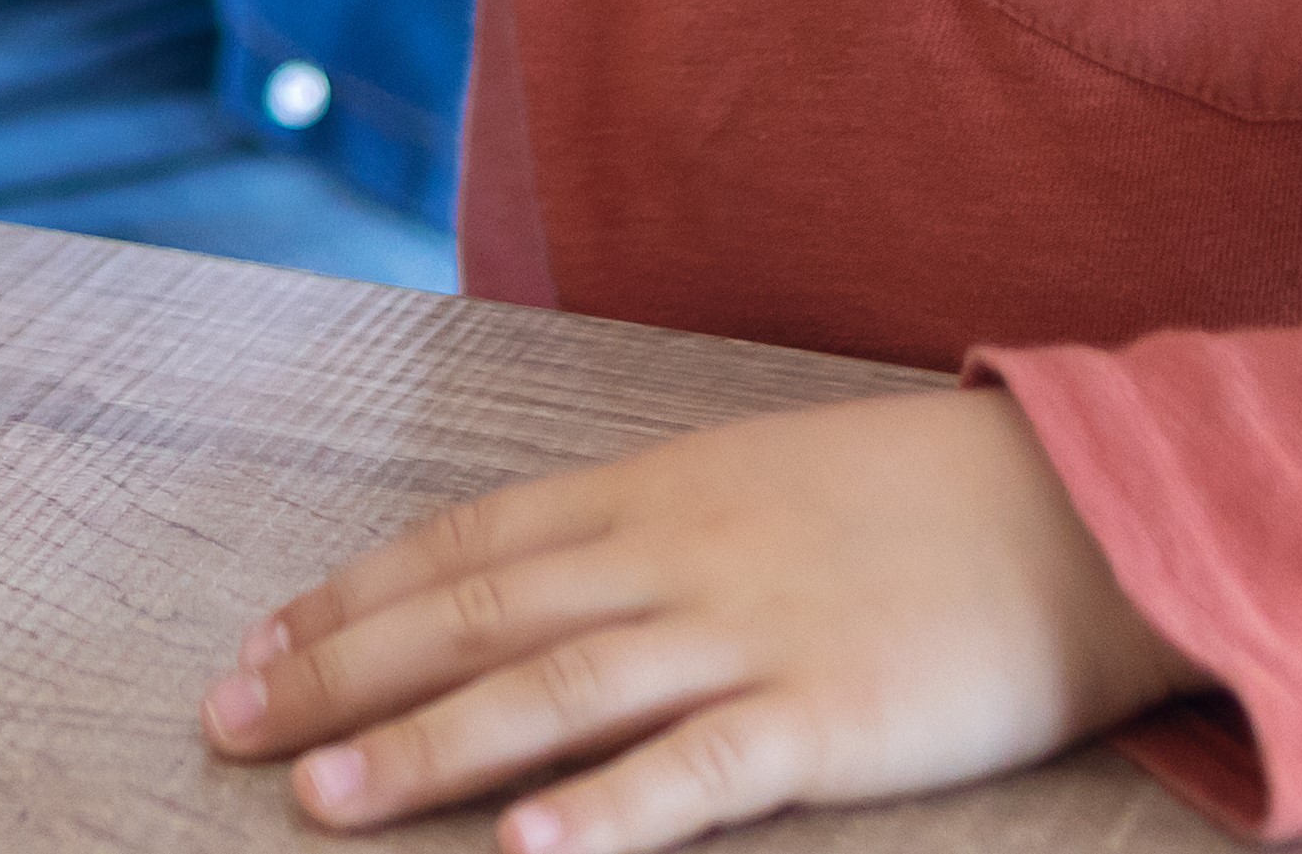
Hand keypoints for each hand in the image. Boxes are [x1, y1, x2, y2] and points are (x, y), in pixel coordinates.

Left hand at [197, 389, 1204, 851]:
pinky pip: (693, 772)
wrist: (1076, 509)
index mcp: (652, 493)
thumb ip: (644, 532)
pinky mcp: (823, 722)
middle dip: (340, 673)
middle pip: (474, 616)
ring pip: (553, 692)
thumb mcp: (752, 484)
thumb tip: (528, 583)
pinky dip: (601, 813)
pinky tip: (522, 850)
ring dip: (426, 746)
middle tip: (225, 724)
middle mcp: (672, 555)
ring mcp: (744, 636)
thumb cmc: (910, 503)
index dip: (354, 597)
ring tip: (322, 800)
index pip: (466, 546)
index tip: (258, 642)